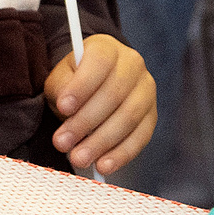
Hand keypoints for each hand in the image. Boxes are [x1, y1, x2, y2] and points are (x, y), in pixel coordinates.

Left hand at [44, 33, 155, 173]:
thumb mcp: (61, 77)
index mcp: (108, 49)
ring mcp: (146, 90)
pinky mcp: (151, 115)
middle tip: (62, 143)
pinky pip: (141, 136)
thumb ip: (61, 87)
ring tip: (78, 158)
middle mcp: (133, 65)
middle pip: (114, 94)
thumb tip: (67, 108)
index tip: (63, 107)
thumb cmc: (75, 80)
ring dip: (101, 142)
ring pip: (129, 117)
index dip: (82, 85)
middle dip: (85, 122)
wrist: (95, 83)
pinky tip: (103, 165)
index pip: (100, 63)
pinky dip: (121, 154)